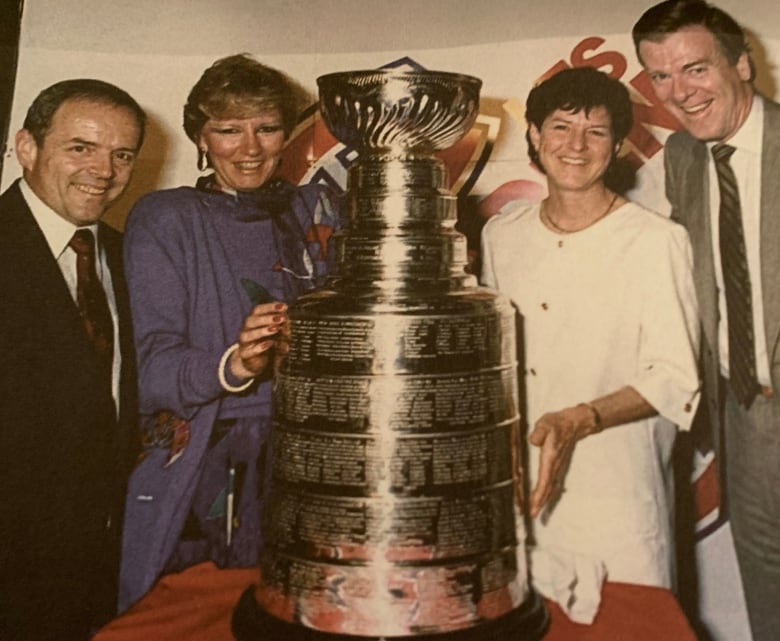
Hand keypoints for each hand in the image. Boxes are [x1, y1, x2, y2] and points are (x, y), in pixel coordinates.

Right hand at [229, 302, 287, 380]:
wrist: (258, 363)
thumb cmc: (269, 344)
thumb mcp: (280, 335)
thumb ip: (283, 327)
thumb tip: (287, 320)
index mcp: (255, 321)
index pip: (258, 310)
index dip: (270, 307)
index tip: (283, 307)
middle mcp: (247, 330)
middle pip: (252, 320)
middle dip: (267, 318)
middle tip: (281, 319)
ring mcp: (245, 343)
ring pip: (248, 335)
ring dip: (262, 331)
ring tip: (275, 329)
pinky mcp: (245, 355)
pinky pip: (248, 351)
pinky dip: (259, 348)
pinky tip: (269, 344)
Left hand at [528, 403, 596, 517]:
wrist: (573, 423)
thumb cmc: (558, 423)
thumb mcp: (546, 423)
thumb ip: (540, 431)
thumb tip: (533, 441)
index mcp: (550, 458)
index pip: (544, 480)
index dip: (539, 494)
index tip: (534, 505)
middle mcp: (554, 465)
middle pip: (547, 488)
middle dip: (540, 502)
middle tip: (532, 515)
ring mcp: (556, 467)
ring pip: (549, 487)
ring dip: (542, 499)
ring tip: (534, 511)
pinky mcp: (555, 466)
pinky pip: (549, 482)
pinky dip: (545, 492)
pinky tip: (541, 498)